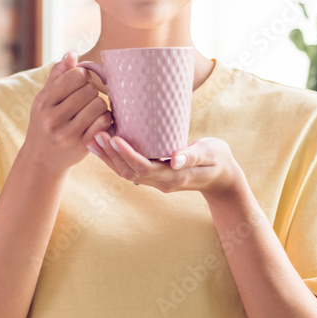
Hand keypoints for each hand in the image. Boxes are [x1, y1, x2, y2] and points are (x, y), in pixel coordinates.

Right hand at [22, 52, 113, 172]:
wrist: (41, 159)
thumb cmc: (45, 123)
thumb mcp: (44, 100)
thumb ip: (57, 76)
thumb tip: (71, 54)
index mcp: (43, 102)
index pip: (75, 76)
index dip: (82, 76)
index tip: (80, 83)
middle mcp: (52, 118)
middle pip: (89, 90)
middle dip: (92, 91)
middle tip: (87, 98)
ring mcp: (67, 134)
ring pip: (99, 105)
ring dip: (100, 105)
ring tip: (93, 109)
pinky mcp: (82, 146)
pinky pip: (104, 122)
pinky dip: (105, 118)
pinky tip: (98, 120)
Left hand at [87, 132, 247, 201]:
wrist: (223, 179)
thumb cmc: (219, 160)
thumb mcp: (211, 154)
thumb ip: (193, 155)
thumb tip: (175, 159)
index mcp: (174, 177)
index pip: (144, 168)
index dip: (127, 155)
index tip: (114, 138)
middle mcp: (162, 182)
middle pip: (129, 172)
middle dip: (111, 155)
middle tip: (97, 135)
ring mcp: (157, 181)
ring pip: (126, 173)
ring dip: (109, 158)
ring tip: (93, 140)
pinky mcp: (154, 175)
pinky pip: (131, 169)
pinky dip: (116, 159)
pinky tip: (105, 145)